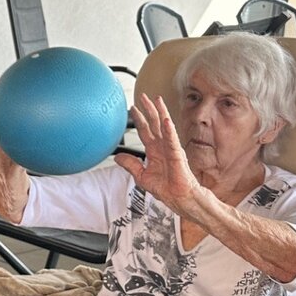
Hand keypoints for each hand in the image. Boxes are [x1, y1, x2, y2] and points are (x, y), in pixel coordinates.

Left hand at [116, 93, 201, 212]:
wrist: (178, 198)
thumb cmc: (165, 188)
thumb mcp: (141, 176)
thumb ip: (130, 165)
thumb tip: (117, 157)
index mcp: (154, 150)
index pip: (145, 130)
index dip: (139, 119)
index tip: (132, 108)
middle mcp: (163, 146)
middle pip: (155, 123)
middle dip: (149, 109)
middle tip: (143, 96)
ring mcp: (171, 149)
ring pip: (165, 127)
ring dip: (160, 113)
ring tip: (156, 100)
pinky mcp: (177, 155)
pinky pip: (173, 140)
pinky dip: (169, 130)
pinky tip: (166, 121)